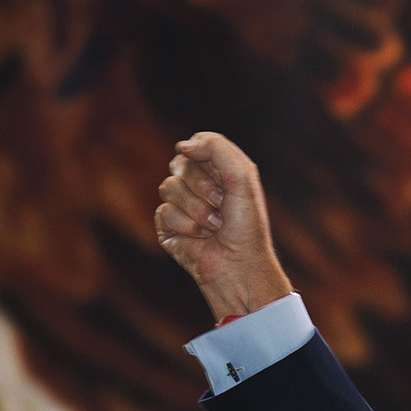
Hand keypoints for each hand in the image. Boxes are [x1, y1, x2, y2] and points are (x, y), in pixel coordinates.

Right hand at [155, 131, 293, 319]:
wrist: (239, 265)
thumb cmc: (246, 225)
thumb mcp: (242, 176)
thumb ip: (216, 148)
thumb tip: (181, 146)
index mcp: (218, 171)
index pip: (197, 145)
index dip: (206, 159)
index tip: (222, 178)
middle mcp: (198, 186)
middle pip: (180, 163)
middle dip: (203, 186)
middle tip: (222, 205)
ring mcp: (180, 205)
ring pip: (168, 186)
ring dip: (196, 209)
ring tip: (214, 226)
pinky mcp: (167, 226)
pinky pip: (164, 211)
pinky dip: (185, 225)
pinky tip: (200, 238)